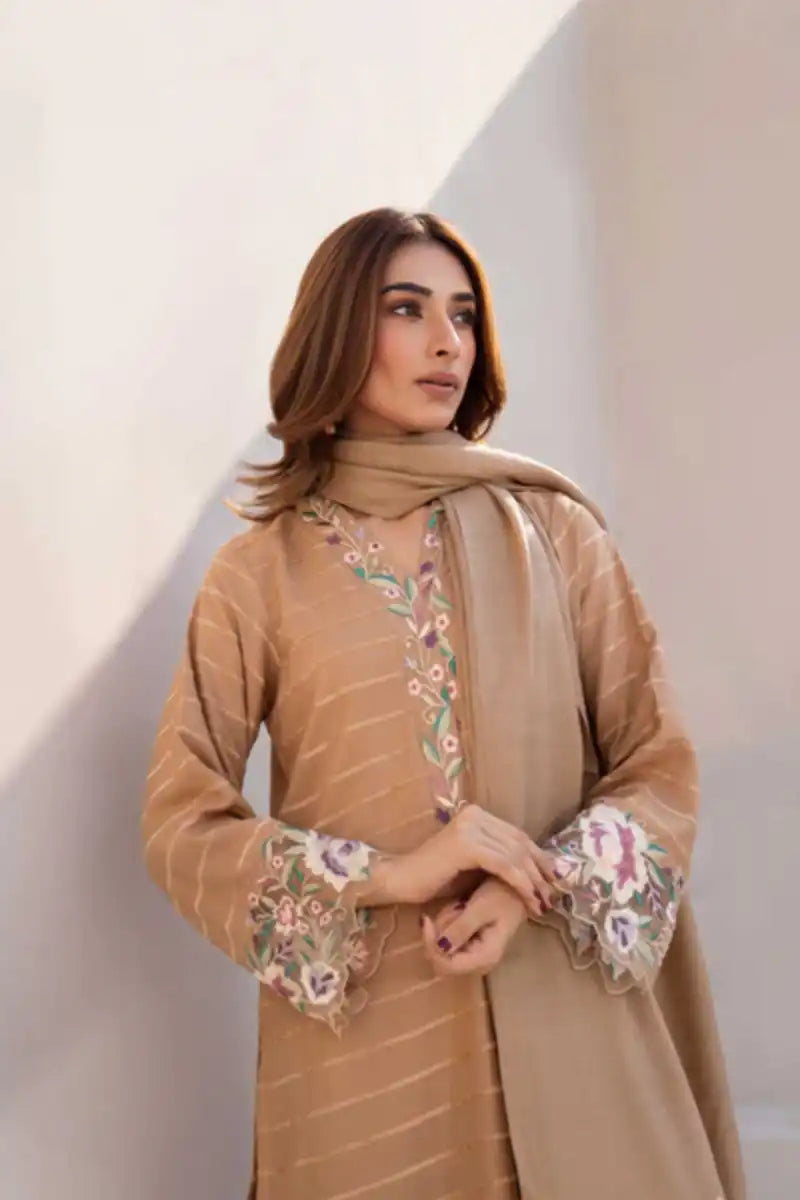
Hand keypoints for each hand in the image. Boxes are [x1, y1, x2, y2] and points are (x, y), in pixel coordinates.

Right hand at [368, 805, 556, 914]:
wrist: (401, 880)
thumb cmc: (435, 878)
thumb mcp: (474, 866)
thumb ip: (499, 860)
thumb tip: (536, 869)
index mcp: (477, 815)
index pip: (517, 834)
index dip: (539, 857)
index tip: (556, 878)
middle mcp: (475, 814)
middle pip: (520, 842)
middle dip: (541, 870)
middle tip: (555, 893)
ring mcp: (470, 827)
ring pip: (514, 854)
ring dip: (534, 881)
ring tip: (543, 902)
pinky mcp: (466, 844)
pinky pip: (503, 864)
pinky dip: (520, 883)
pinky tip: (529, 898)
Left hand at [421, 877, 532, 975]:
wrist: (518, 886)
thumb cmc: (503, 894)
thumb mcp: (481, 907)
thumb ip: (461, 929)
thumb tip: (440, 948)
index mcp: (485, 957)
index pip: (447, 965)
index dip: (432, 946)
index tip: (425, 920)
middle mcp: (479, 962)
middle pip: (442, 960)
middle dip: (440, 933)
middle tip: (453, 907)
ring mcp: (475, 954)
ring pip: (443, 948)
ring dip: (446, 924)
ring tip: (462, 904)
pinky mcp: (471, 944)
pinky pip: (449, 939)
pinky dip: (449, 922)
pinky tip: (461, 906)